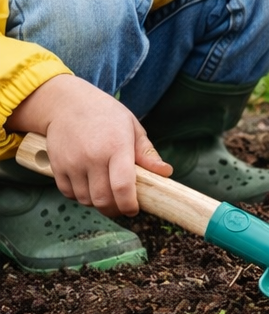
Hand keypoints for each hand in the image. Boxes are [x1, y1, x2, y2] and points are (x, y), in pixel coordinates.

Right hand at [8, 75, 171, 216]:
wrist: (68, 104)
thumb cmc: (106, 115)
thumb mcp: (132, 128)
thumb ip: (147, 153)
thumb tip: (166, 172)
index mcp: (117, 147)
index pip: (122, 186)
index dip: (129, 205)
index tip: (134, 210)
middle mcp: (93, 157)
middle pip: (103, 199)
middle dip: (115, 209)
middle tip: (122, 207)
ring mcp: (72, 163)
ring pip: (86, 200)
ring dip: (98, 203)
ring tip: (107, 194)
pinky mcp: (57, 167)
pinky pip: (69, 194)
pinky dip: (80, 197)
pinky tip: (90, 187)